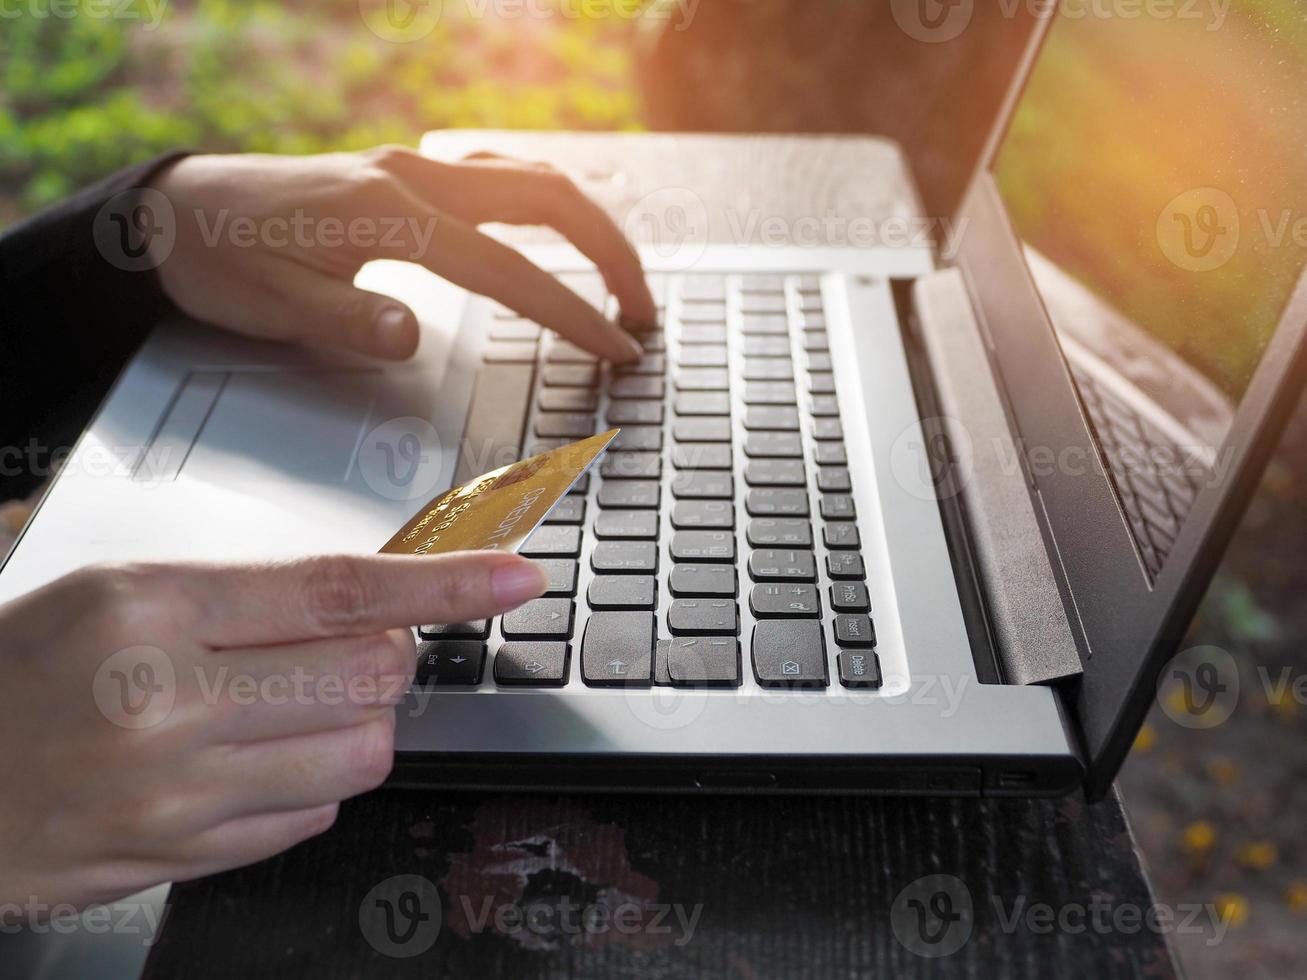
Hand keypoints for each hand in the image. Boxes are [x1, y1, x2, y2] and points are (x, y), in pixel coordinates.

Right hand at [0, 550, 546, 913]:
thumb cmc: (14, 674)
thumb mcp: (112, 593)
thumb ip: (243, 596)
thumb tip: (367, 600)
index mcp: (150, 611)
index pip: (340, 589)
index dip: (444, 581)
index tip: (512, 576)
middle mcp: (170, 703)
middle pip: (372, 675)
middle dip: (388, 656)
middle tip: (348, 646)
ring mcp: (180, 793)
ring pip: (360, 755)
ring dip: (357, 724)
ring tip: (292, 707)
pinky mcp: (182, 858)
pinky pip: (312, 819)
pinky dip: (311, 786)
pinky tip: (254, 761)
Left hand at [148, 146, 653, 361]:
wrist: (173, 215)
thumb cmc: (220, 260)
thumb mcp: (274, 304)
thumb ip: (349, 319)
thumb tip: (414, 335)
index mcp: (389, 214)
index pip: (507, 269)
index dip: (572, 312)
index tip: (616, 347)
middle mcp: (412, 178)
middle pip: (547, 196)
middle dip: (610, 251)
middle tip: (643, 309)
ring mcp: (412, 169)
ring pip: (531, 176)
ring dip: (587, 222)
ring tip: (619, 276)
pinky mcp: (405, 176)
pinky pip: (499, 174)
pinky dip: (546, 202)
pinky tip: (554, 233)